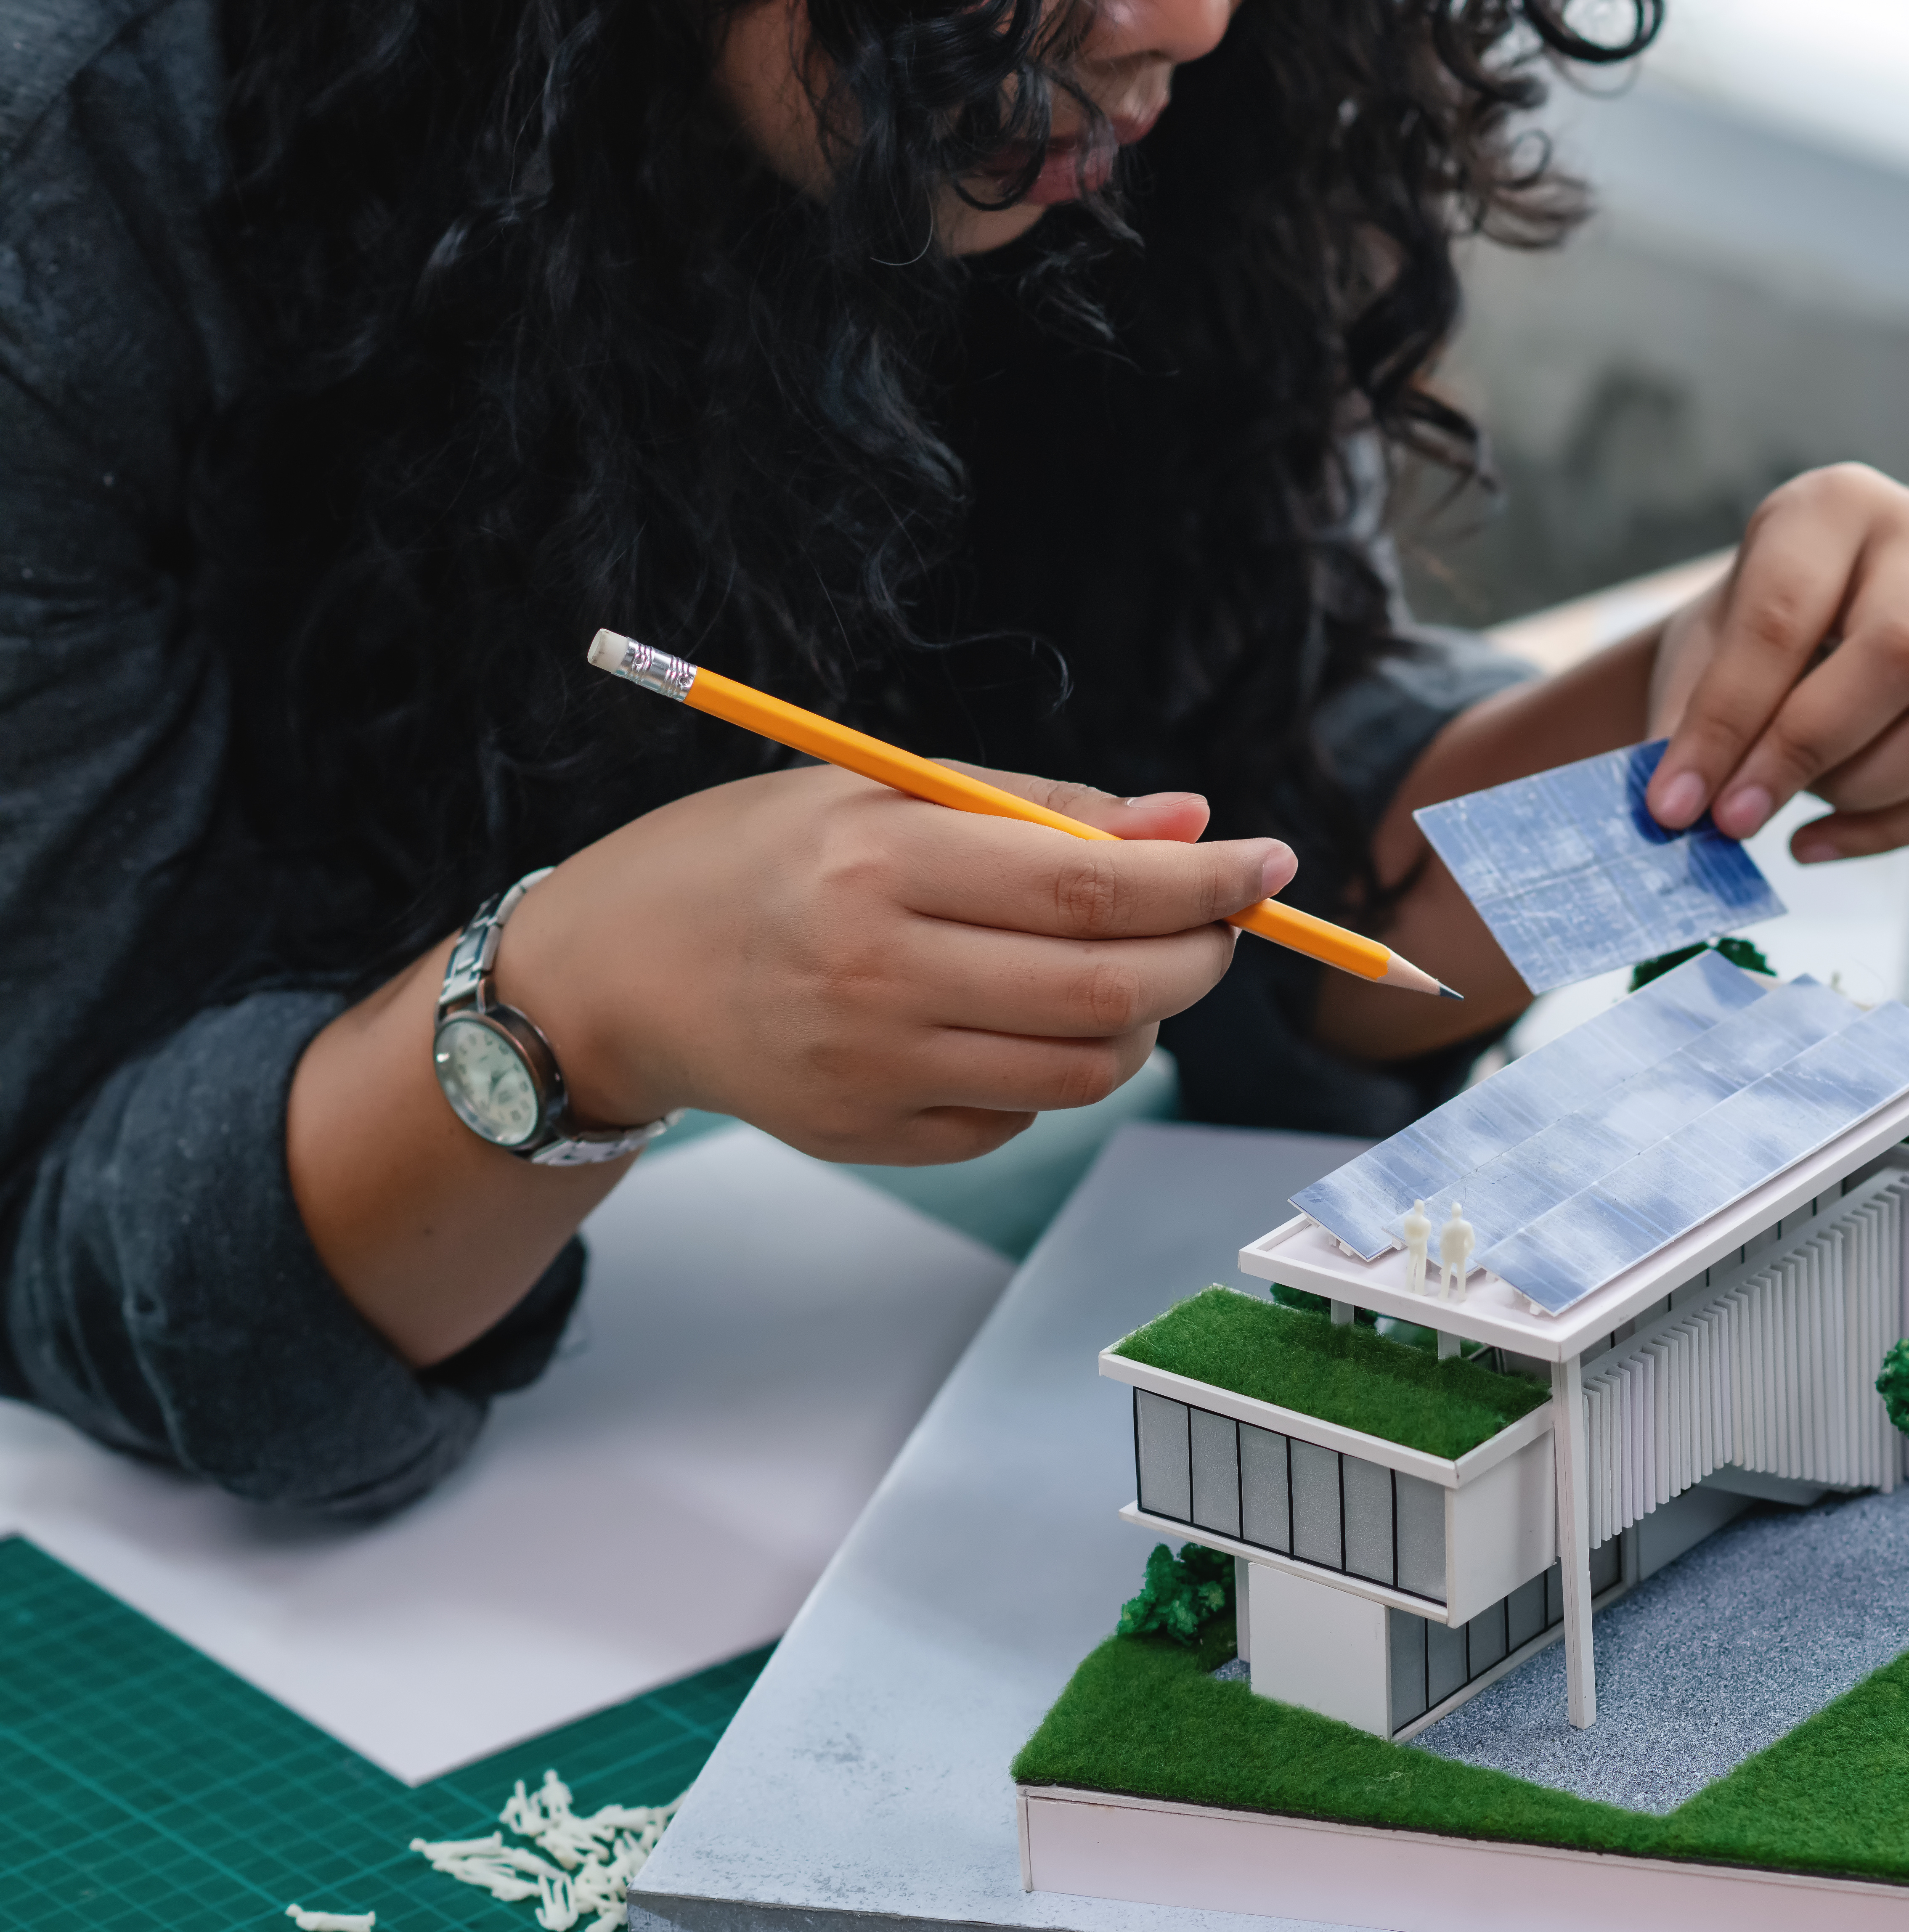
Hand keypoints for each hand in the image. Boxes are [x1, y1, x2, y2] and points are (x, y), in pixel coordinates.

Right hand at [498, 765, 1290, 1163]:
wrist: (613, 971)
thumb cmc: (760, 859)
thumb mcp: (884, 793)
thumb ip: (1043, 811)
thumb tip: (1191, 826)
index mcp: (881, 870)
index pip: (1094, 888)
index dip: (1206, 884)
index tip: (1272, 866)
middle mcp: (878, 979)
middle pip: (1110, 991)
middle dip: (1201, 957)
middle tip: (1220, 922)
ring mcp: (875, 1073)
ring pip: (1087, 1072)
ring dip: (1145, 1023)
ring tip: (1126, 968)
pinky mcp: (872, 1138)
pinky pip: (1020, 1116)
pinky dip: (1056, 1069)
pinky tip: (1015, 1019)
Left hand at [1639, 463, 1908, 861]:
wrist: (1825, 614)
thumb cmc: (1757, 630)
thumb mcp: (1704, 651)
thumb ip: (1690, 719)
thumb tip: (1682, 810)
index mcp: (1834, 506)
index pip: (1784, 618)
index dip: (1728, 720)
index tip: (1676, 805)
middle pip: (1901, 655)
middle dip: (1808, 753)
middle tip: (1735, 821)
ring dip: (1863, 791)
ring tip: (1794, 804)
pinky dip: (1897, 827)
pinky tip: (1822, 840)